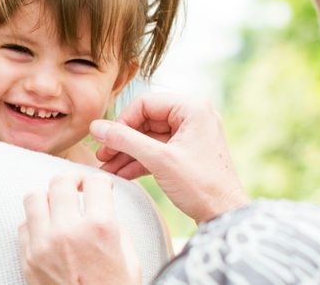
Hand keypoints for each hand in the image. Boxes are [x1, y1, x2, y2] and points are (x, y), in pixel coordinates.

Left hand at [19, 173, 139, 284]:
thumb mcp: (128, 256)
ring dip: (48, 197)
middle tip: (77, 187)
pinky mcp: (28, 260)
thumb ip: (113, 225)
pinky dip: (35, 223)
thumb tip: (100, 203)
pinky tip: (48, 230)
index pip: (95, 182)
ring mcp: (43, 246)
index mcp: (100, 227)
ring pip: (34, 197)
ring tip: (58, 206)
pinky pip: (23, 226)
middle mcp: (68, 231)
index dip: (100, 182)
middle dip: (72, 179)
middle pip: (60, 181)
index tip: (100, 187)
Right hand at [92, 92, 248, 223]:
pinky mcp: (187, 153)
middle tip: (102, 155)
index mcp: (192, 107)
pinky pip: (158, 150)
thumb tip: (95, 127)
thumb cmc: (200, 185)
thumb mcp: (159, 160)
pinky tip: (121, 173)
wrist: (224, 215)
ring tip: (107, 167)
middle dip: (123, 140)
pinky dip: (140, 161)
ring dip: (127, 153)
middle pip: (146, 120)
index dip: (122, 121)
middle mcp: (193, 116)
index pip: (146, 103)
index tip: (106, 139)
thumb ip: (125, 140)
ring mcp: (190, 135)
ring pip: (149, 138)